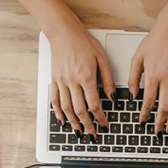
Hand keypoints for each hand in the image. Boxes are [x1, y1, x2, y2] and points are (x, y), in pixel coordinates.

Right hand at [48, 21, 115, 136]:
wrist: (63, 32)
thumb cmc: (84, 42)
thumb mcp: (102, 59)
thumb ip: (108, 80)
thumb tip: (113, 98)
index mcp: (87, 76)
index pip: (95, 104)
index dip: (100, 118)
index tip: (105, 125)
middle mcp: (72, 81)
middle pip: (80, 110)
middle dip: (87, 125)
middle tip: (93, 135)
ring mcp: (61, 81)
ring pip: (67, 108)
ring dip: (73, 123)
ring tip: (79, 132)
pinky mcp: (54, 79)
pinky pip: (55, 100)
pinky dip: (58, 113)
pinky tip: (63, 121)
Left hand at [129, 4, 167, 134]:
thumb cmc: (155, 40)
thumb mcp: (138, 57)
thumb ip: (133, 78)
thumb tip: (132, 95)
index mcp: (152, 75)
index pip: (148, 101)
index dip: (145, 114)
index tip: (142, 121)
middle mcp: (167, 78)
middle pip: (163, 106)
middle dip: (159, 122)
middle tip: (157, 132)